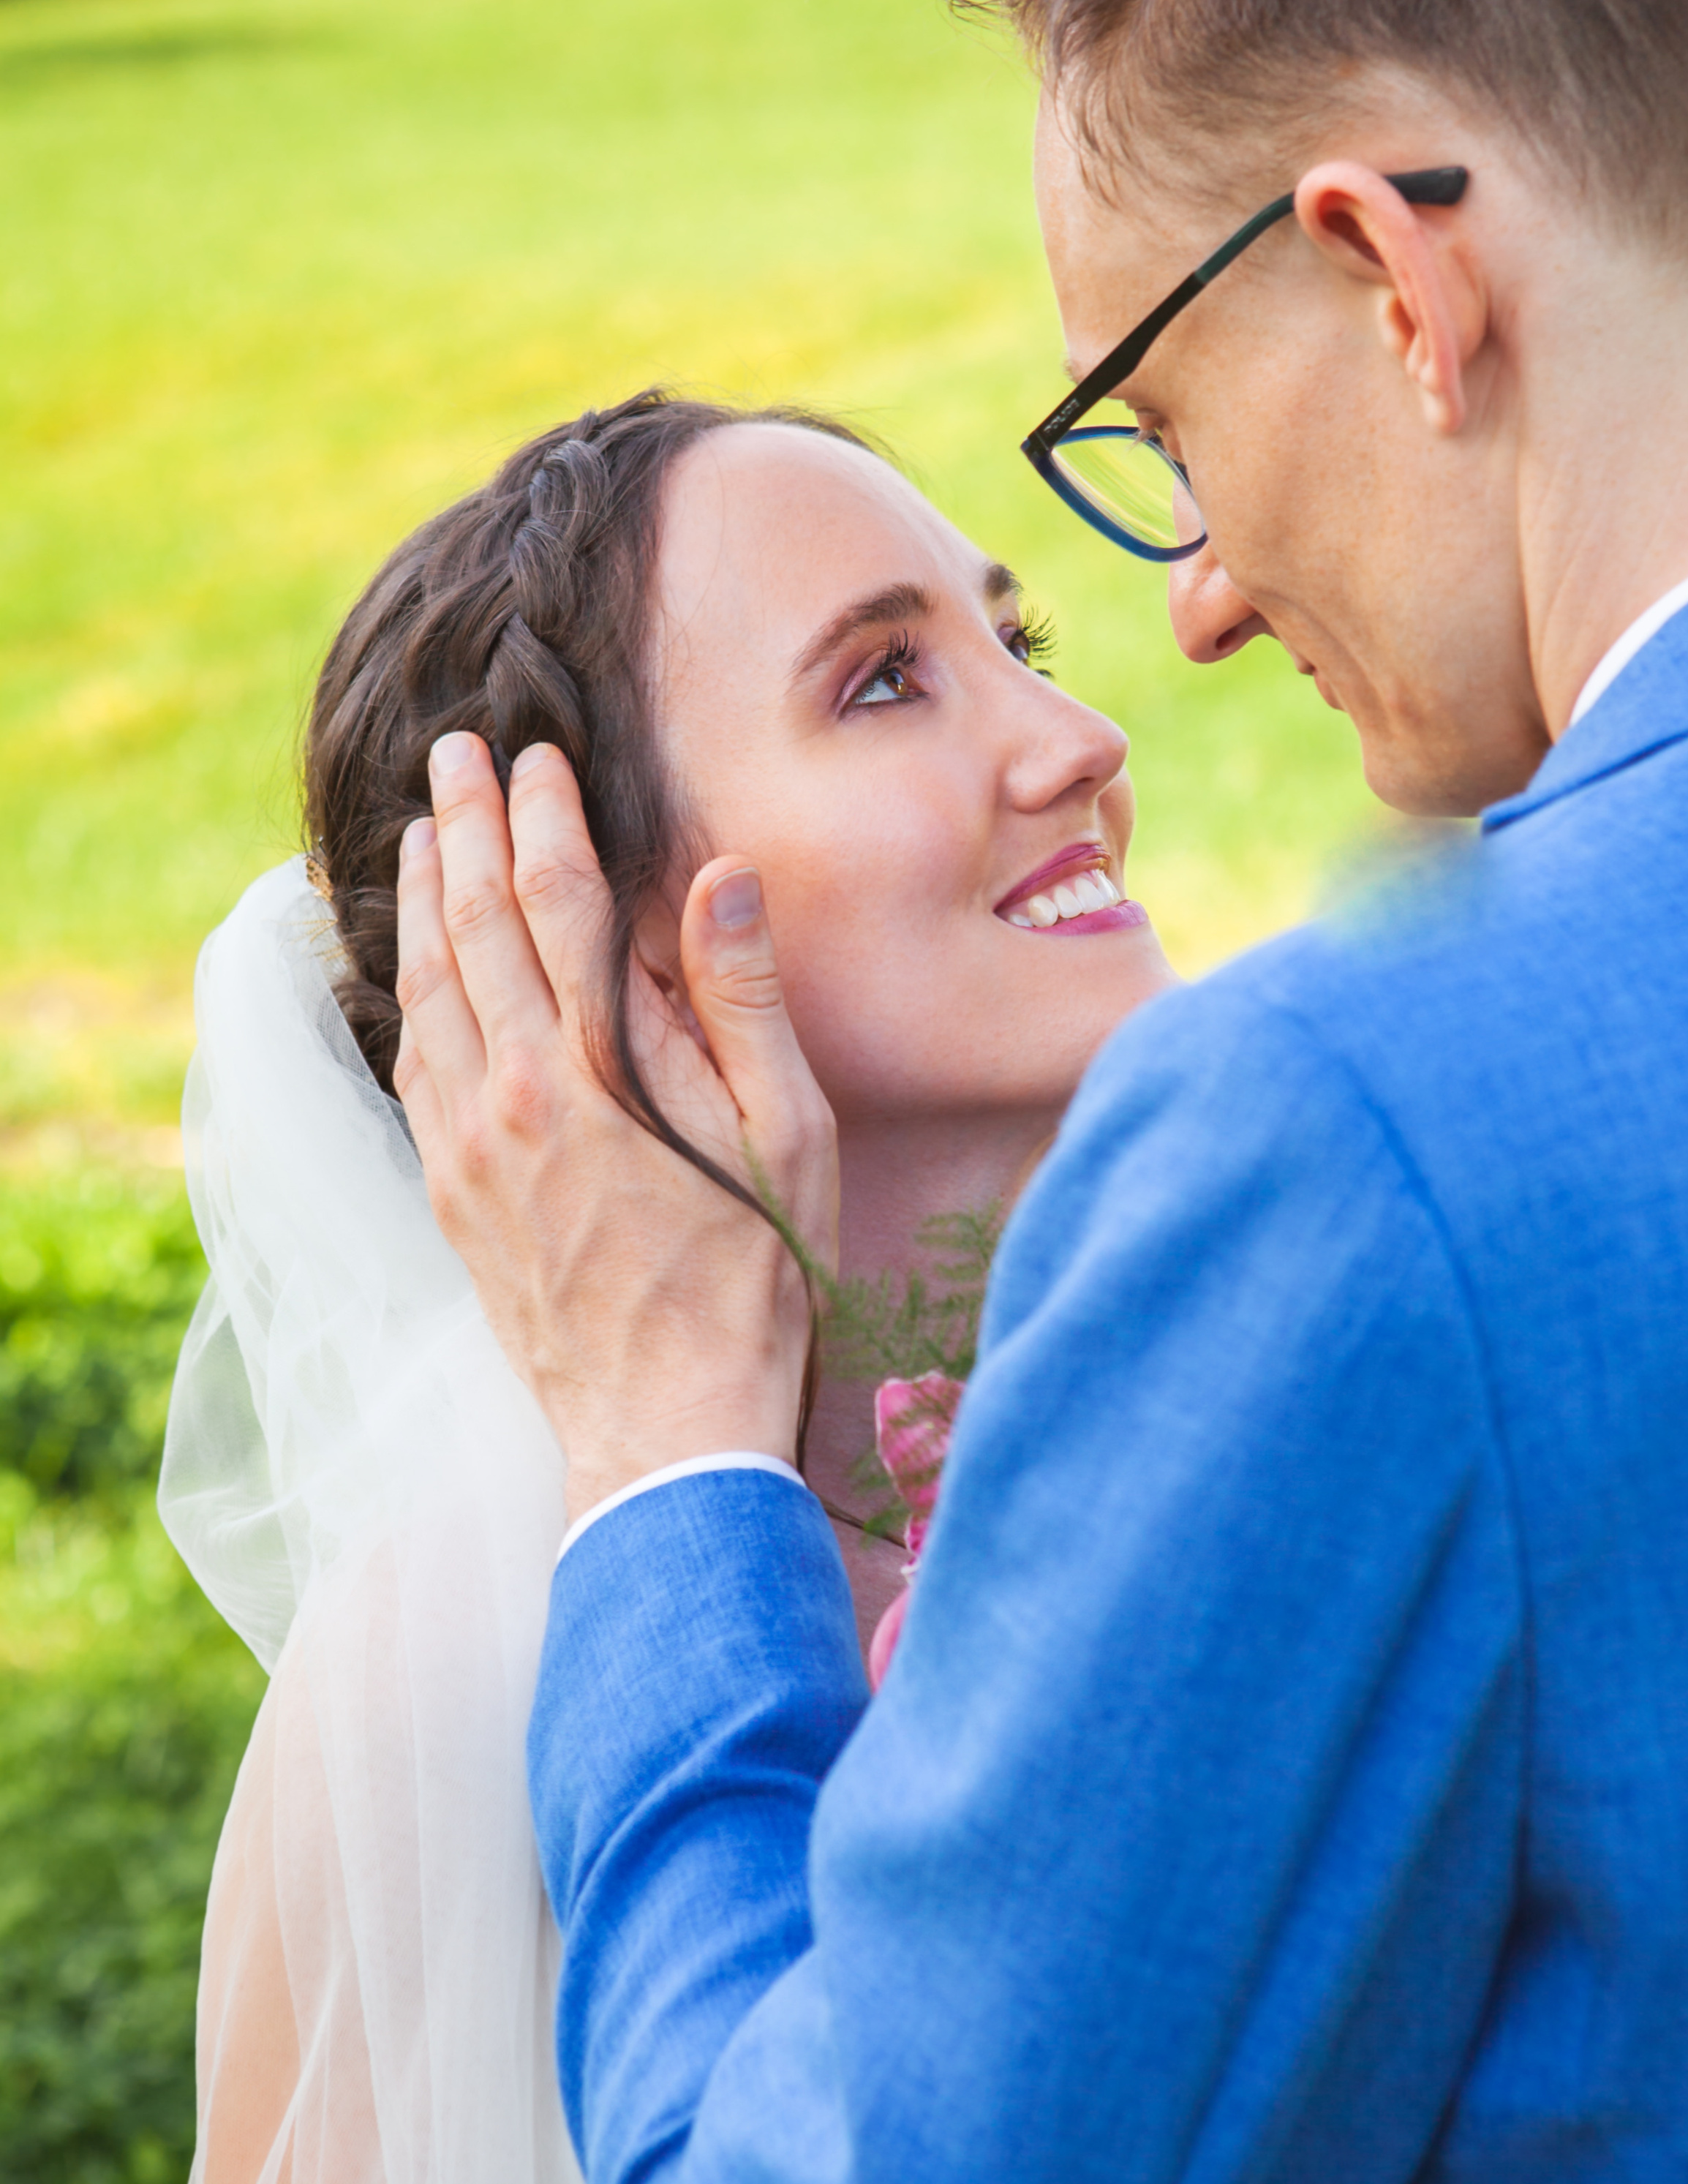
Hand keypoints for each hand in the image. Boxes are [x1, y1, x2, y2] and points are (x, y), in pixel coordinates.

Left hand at [393, 733, 837, 1521]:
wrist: (668, 1428)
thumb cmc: (755, 1281)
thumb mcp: (785, 1134)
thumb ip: (740, 999)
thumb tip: (716, 873)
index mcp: (598, 1070)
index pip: (558, 902)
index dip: (544, 818)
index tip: (537, 755)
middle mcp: (515, 1096)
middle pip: (476, 926)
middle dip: (465, 828)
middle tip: (452, 755)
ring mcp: (472, 1148)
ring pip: (429, 990)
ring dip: (422, 900)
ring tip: (419, 833)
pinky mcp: (454, 1195)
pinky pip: (414, 1067)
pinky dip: (407, 992)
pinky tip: (413, 964)